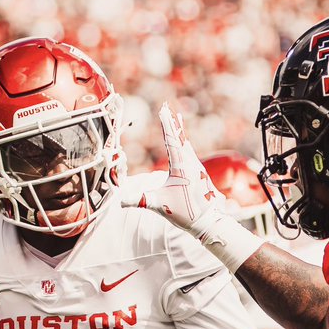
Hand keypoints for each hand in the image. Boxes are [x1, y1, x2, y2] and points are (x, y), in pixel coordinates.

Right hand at [122, 104, 262, 271]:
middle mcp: (190, 162)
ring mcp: (196, 167)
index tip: (163, 109)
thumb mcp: (160, 205)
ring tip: (176, 116)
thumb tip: (120, 201)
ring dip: (179, 129)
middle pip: (179, 137)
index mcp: (180, 166)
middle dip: (171, 121)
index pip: (171, 140)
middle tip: (167, 106)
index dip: (166, 124)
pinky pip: (189, 151)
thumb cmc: (185, 213)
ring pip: (186, 143)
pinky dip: (184, 142)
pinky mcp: (198, 172)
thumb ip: (140, 200)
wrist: (208, 222)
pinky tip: (184, 141)